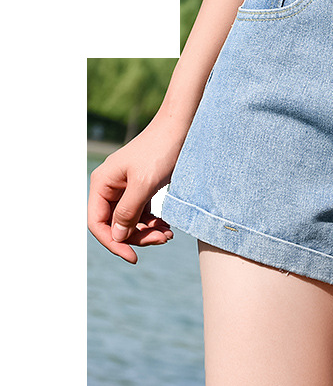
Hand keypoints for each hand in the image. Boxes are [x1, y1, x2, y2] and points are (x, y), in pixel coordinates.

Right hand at [87, 122, 183, 263]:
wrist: (181, 128)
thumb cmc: (161, 151)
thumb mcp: (144, 184)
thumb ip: (128, 212)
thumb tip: (116, 237)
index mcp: (102, 183)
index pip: (98, 223)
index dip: (113, 243)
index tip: (133, 257)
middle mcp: (110, 186)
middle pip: (115, 225)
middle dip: (137, 237)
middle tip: (163, 239)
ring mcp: (126, 188)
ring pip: (130, 221)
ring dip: (147, 232)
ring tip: (168, 234)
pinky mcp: (142, 188)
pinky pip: (142, 213)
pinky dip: (154, 223)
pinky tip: (167, 226)